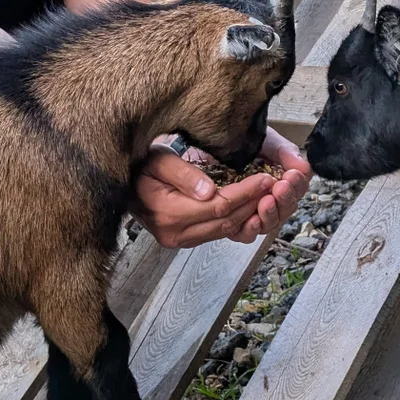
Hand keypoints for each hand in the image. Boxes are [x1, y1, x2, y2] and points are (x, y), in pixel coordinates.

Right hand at [130, 128, 311, 250]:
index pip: (219, 206)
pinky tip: (251, 206)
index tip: (266, 178)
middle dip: (254, 204)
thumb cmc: (140, 167)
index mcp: (169, 213)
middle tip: (276, 186)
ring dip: (250, 214)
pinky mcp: (184, 240)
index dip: (246, 192)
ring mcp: (179, 240)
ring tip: (269, 196)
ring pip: (225, 230)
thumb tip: (209, 191)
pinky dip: (238, 220)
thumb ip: (183, 175)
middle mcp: (175, 234)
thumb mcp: (158, 160)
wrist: (123, 185)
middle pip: (226, 221)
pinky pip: (218, 232)